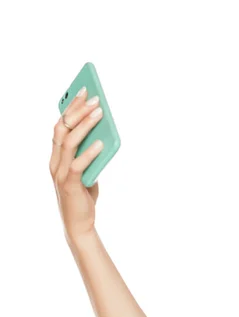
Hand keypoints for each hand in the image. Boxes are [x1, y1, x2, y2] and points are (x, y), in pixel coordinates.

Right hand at [49, 86, 103, 238]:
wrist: (79, 225)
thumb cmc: (83, 196)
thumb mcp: (87, 170)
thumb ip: (90, 154)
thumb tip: (103, 134)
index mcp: (57, 156)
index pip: (60, 125)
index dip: (70, 107)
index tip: (83, 91)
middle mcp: (55, 162)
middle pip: (62, 128)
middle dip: (78, 110)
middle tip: (95, 97)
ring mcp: (60, 173)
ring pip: (69, 142)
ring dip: (85, 125)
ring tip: (100, 113)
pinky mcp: (70, 185)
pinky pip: (78, 164)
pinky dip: (90, 152)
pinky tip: (101, 143)